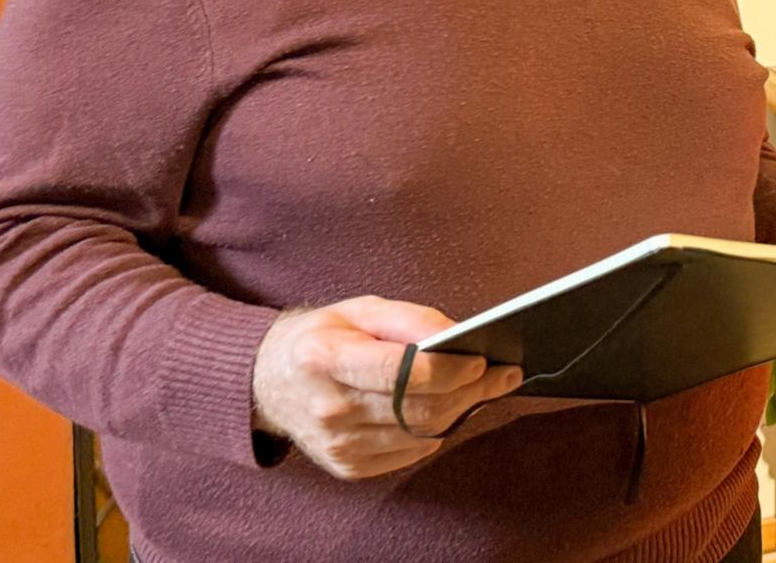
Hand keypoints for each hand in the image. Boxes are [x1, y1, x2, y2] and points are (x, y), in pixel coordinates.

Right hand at [251, 296, 523, 479]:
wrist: (270, 382)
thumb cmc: (324, 338)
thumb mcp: (361, 310)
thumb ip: (410, 319)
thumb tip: (457, 335)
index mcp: (325, 359)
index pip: (400, 373)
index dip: (448, 369)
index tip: (482, 360)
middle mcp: (328, 407)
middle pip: (417, 409)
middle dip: (471, 392)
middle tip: (504, 374)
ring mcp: (336, 444)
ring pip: (420, 435)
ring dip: (462, 411)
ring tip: (486, 388)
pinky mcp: (348, 466)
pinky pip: (410, 453)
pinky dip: (437, 431)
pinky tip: (451, 408)